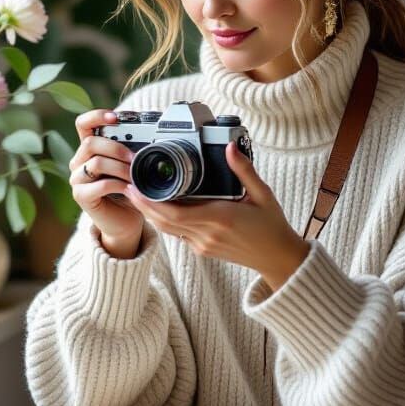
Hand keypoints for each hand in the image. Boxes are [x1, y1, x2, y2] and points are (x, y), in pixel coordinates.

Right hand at [68, 108, 144, 258]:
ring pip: (95, 162)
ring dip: (120, 167)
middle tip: (135, 157)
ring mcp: (77, 179)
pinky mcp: (81, 196)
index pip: (83, 124)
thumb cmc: (129, 190)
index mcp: (89, 148)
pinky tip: (129, 188)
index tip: (116, 117)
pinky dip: (118, 184)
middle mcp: (78, 161)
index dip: (97, 116)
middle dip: (116, 147)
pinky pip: (99, 185)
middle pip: (90, 142)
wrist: (125, 220)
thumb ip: (133, 148)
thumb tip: (153, 132)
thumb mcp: (131, 165)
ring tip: (135, 175)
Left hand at [124, 141, 308, 291]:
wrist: (278, 258)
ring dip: (151, 214)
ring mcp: (203, 245)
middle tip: (127, 187)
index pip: (175, 211)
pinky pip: (178, 235)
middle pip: (164, 221)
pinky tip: (159, 209)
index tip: (136, 187)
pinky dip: (166, 222)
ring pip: (168, 230)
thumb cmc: (272, 225)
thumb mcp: (263, 193)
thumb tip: (231, 147)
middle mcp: (207, 234)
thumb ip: (244, 170)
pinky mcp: (203, 250)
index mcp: (220, 217)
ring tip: (137, 196)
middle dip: (143, 206)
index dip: (150, 202)